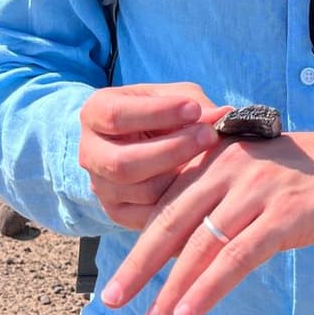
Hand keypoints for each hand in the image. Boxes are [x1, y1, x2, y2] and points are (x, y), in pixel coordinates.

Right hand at [78, 82, 228, 229]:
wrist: (144, 140)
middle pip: (123, 163)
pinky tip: (203, 187)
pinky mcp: (118, 213)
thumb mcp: (173, 98)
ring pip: (140, 192)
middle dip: (172, 150)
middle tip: (209, 136)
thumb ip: (194, 104)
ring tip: (212, 161)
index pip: (115, 116)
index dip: (156, 112)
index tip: (193, 108)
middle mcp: (90, 153)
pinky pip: (149, 216)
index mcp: (95, 114)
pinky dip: (179, 203)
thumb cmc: (161, 112)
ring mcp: (101, 187)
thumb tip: (224, 116)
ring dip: (180, 178)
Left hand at [99, 130, 313, 314]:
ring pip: (201, 244)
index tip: (120, 277)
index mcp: (219, 157)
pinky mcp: (285, 216)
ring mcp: (258, 190)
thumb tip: (181, 248)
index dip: (140, 242)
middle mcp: (232, 168)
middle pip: (172, 222)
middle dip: (139, 265)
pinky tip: (188, 312)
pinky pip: (237, 257)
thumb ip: (220, 199)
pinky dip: (208, 287)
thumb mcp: (256, 176)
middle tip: (113, 299)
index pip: (168, 202)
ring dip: (172, 287)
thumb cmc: (308, 177)